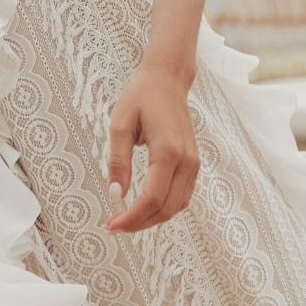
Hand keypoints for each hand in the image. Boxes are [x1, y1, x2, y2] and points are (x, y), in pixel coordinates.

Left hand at [106, 59, 199, 233]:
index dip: (131, 218)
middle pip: (166, 209)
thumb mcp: (120, 124)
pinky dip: (164, 208)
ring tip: (126, 221)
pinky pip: (182, 196)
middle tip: (114, 226)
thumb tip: (116, 195)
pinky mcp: (194, 163)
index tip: (111, 225)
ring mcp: (194, 162)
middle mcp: (186, 160)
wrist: (167, 78)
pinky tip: (144, 209)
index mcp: (168, 151)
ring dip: (152, 220)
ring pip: (177, 206)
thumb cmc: (142, 96)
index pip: (151, 198)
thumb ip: (118, 161)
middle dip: (140, 224)